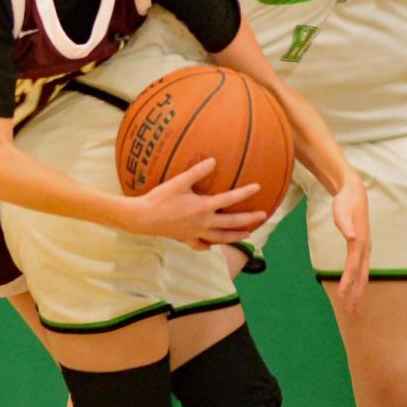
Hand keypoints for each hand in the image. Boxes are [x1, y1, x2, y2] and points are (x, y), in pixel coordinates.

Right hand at [130, 158, 266, 248]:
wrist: (143, 218)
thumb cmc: (160, 198)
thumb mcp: (179, 182)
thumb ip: (198, 171)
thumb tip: (214, 161)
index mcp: (203, 207)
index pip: (229, 200)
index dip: (245, 193)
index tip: (258, 187)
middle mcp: (203, 223)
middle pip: (231, 223)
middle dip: (249, 220)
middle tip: (263, 215)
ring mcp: (195, 233)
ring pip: (221, 238)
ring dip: (236, 236)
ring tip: (248, 234)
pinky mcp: (185, 239)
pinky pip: (201, 245)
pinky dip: (209, 246)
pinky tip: (211, 246)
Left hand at [331, 175, 369, 312]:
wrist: (354, 193)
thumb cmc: (346, 202)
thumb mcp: (341, 211)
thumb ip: (345, 225)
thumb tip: (350, 237)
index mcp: (360, 242)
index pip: (353, 266)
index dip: (347, 282)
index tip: (341, 296)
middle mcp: (365, 248)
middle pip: (362, 275)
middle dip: (356, 294)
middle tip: (350, 312)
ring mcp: (365, 248)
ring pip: (363, 274)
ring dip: (359, 291)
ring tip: (354, 308)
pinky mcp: (362, 247)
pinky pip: (361, 268)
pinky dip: (358, 281)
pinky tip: (355, 288)